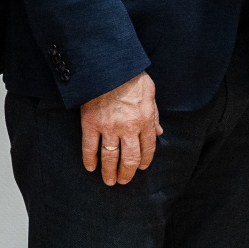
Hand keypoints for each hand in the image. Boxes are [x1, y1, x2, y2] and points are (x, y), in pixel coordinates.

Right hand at [80, 72, 161, 186]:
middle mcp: (128, 128)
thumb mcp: (150, 93)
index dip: (144, 161)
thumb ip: (154, 115)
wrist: (109, 66)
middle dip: (127, 174)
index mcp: (145, 121)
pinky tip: (90, 168)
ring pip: (109, 158)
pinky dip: (89, 160)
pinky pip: (89, 147)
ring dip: (109, 172)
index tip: (140, 168)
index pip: (147, 149)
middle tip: (123, 181)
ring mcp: (108, 128)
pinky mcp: (91, 124)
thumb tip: (159, 132)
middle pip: (129, 159)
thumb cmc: (132, 76)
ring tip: (109, 181)